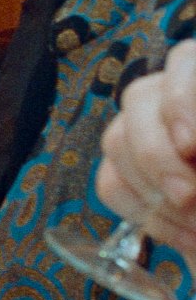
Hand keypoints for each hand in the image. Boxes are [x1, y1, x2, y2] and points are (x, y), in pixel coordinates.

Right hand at [98, 39, 195, 256]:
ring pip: (117, 142)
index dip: (182, 102)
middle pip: (140, 101)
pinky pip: (111, 184)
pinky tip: (189, 236)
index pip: (185, 62)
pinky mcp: (124, 167)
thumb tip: (190, 152)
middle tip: (189, 198)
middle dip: (160, 157)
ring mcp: (142, 127)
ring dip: (156, 192)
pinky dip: (149, 215)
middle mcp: (170, 91)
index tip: (191, 146)